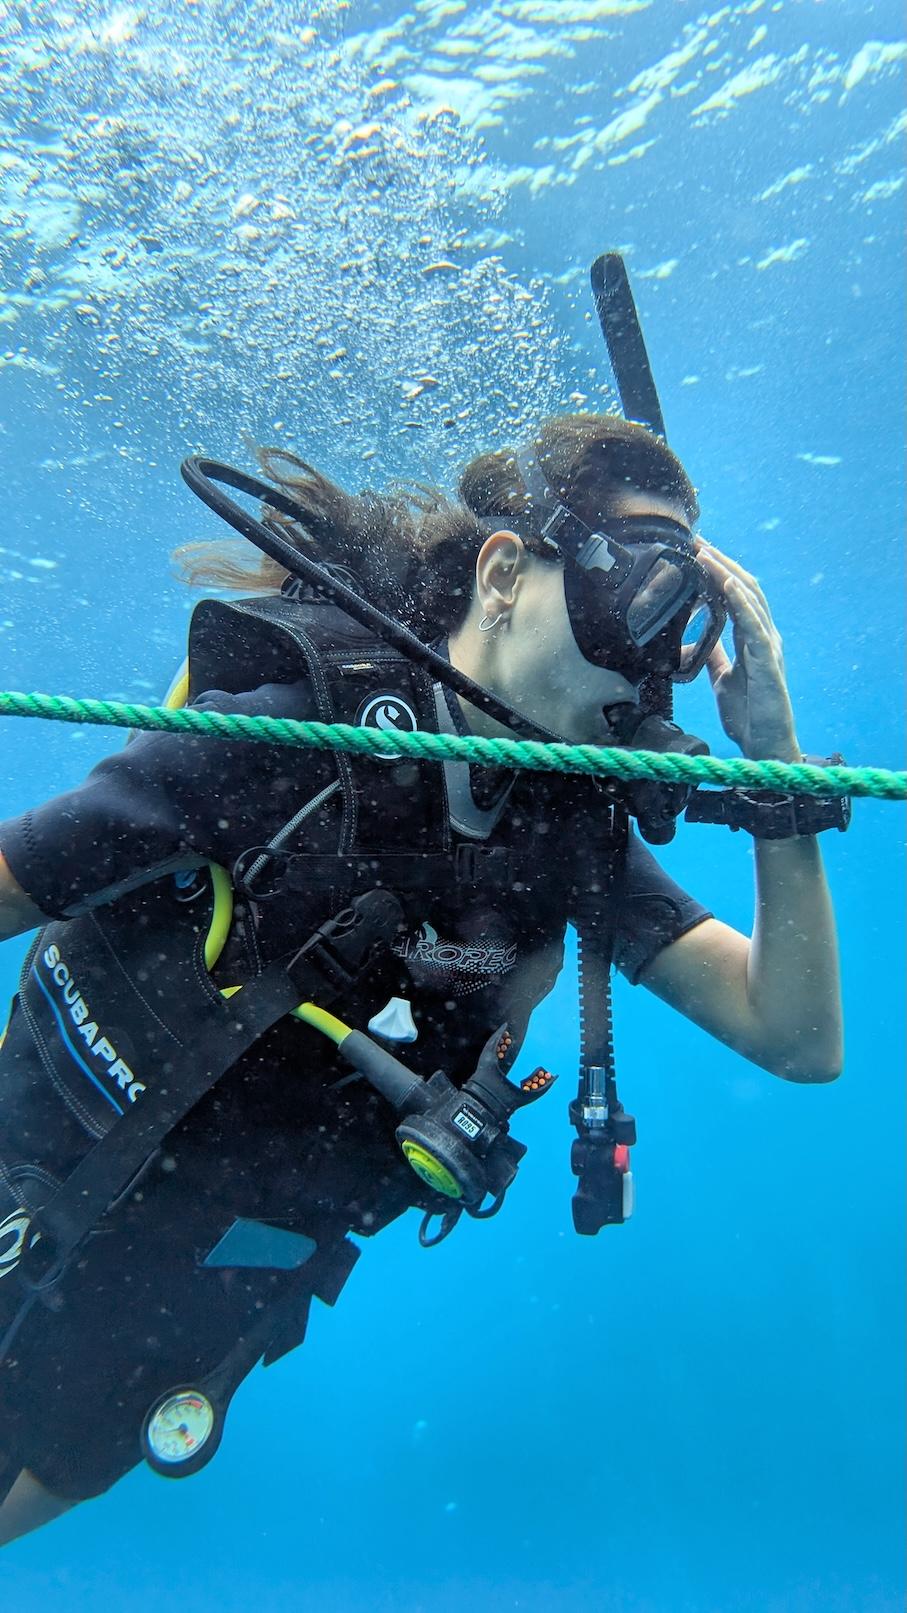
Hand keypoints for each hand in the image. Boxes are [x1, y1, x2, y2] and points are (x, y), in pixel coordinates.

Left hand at [695, 541, 799, 761]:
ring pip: (751, 600)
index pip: (736, 596)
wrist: (763, 746)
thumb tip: (700, 640)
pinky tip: (729, 585)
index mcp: (752, 638)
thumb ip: (715, 657)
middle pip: (744, 589)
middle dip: (722, 562)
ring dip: (728, 574)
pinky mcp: (768, 663)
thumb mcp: (723, 678)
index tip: (697, 553)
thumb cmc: (748, 714)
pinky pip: (755, 627)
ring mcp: (768, 647)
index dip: (719, 572)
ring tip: (707, 555)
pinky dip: (743, 604)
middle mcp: (764, 636)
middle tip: (698, 542)